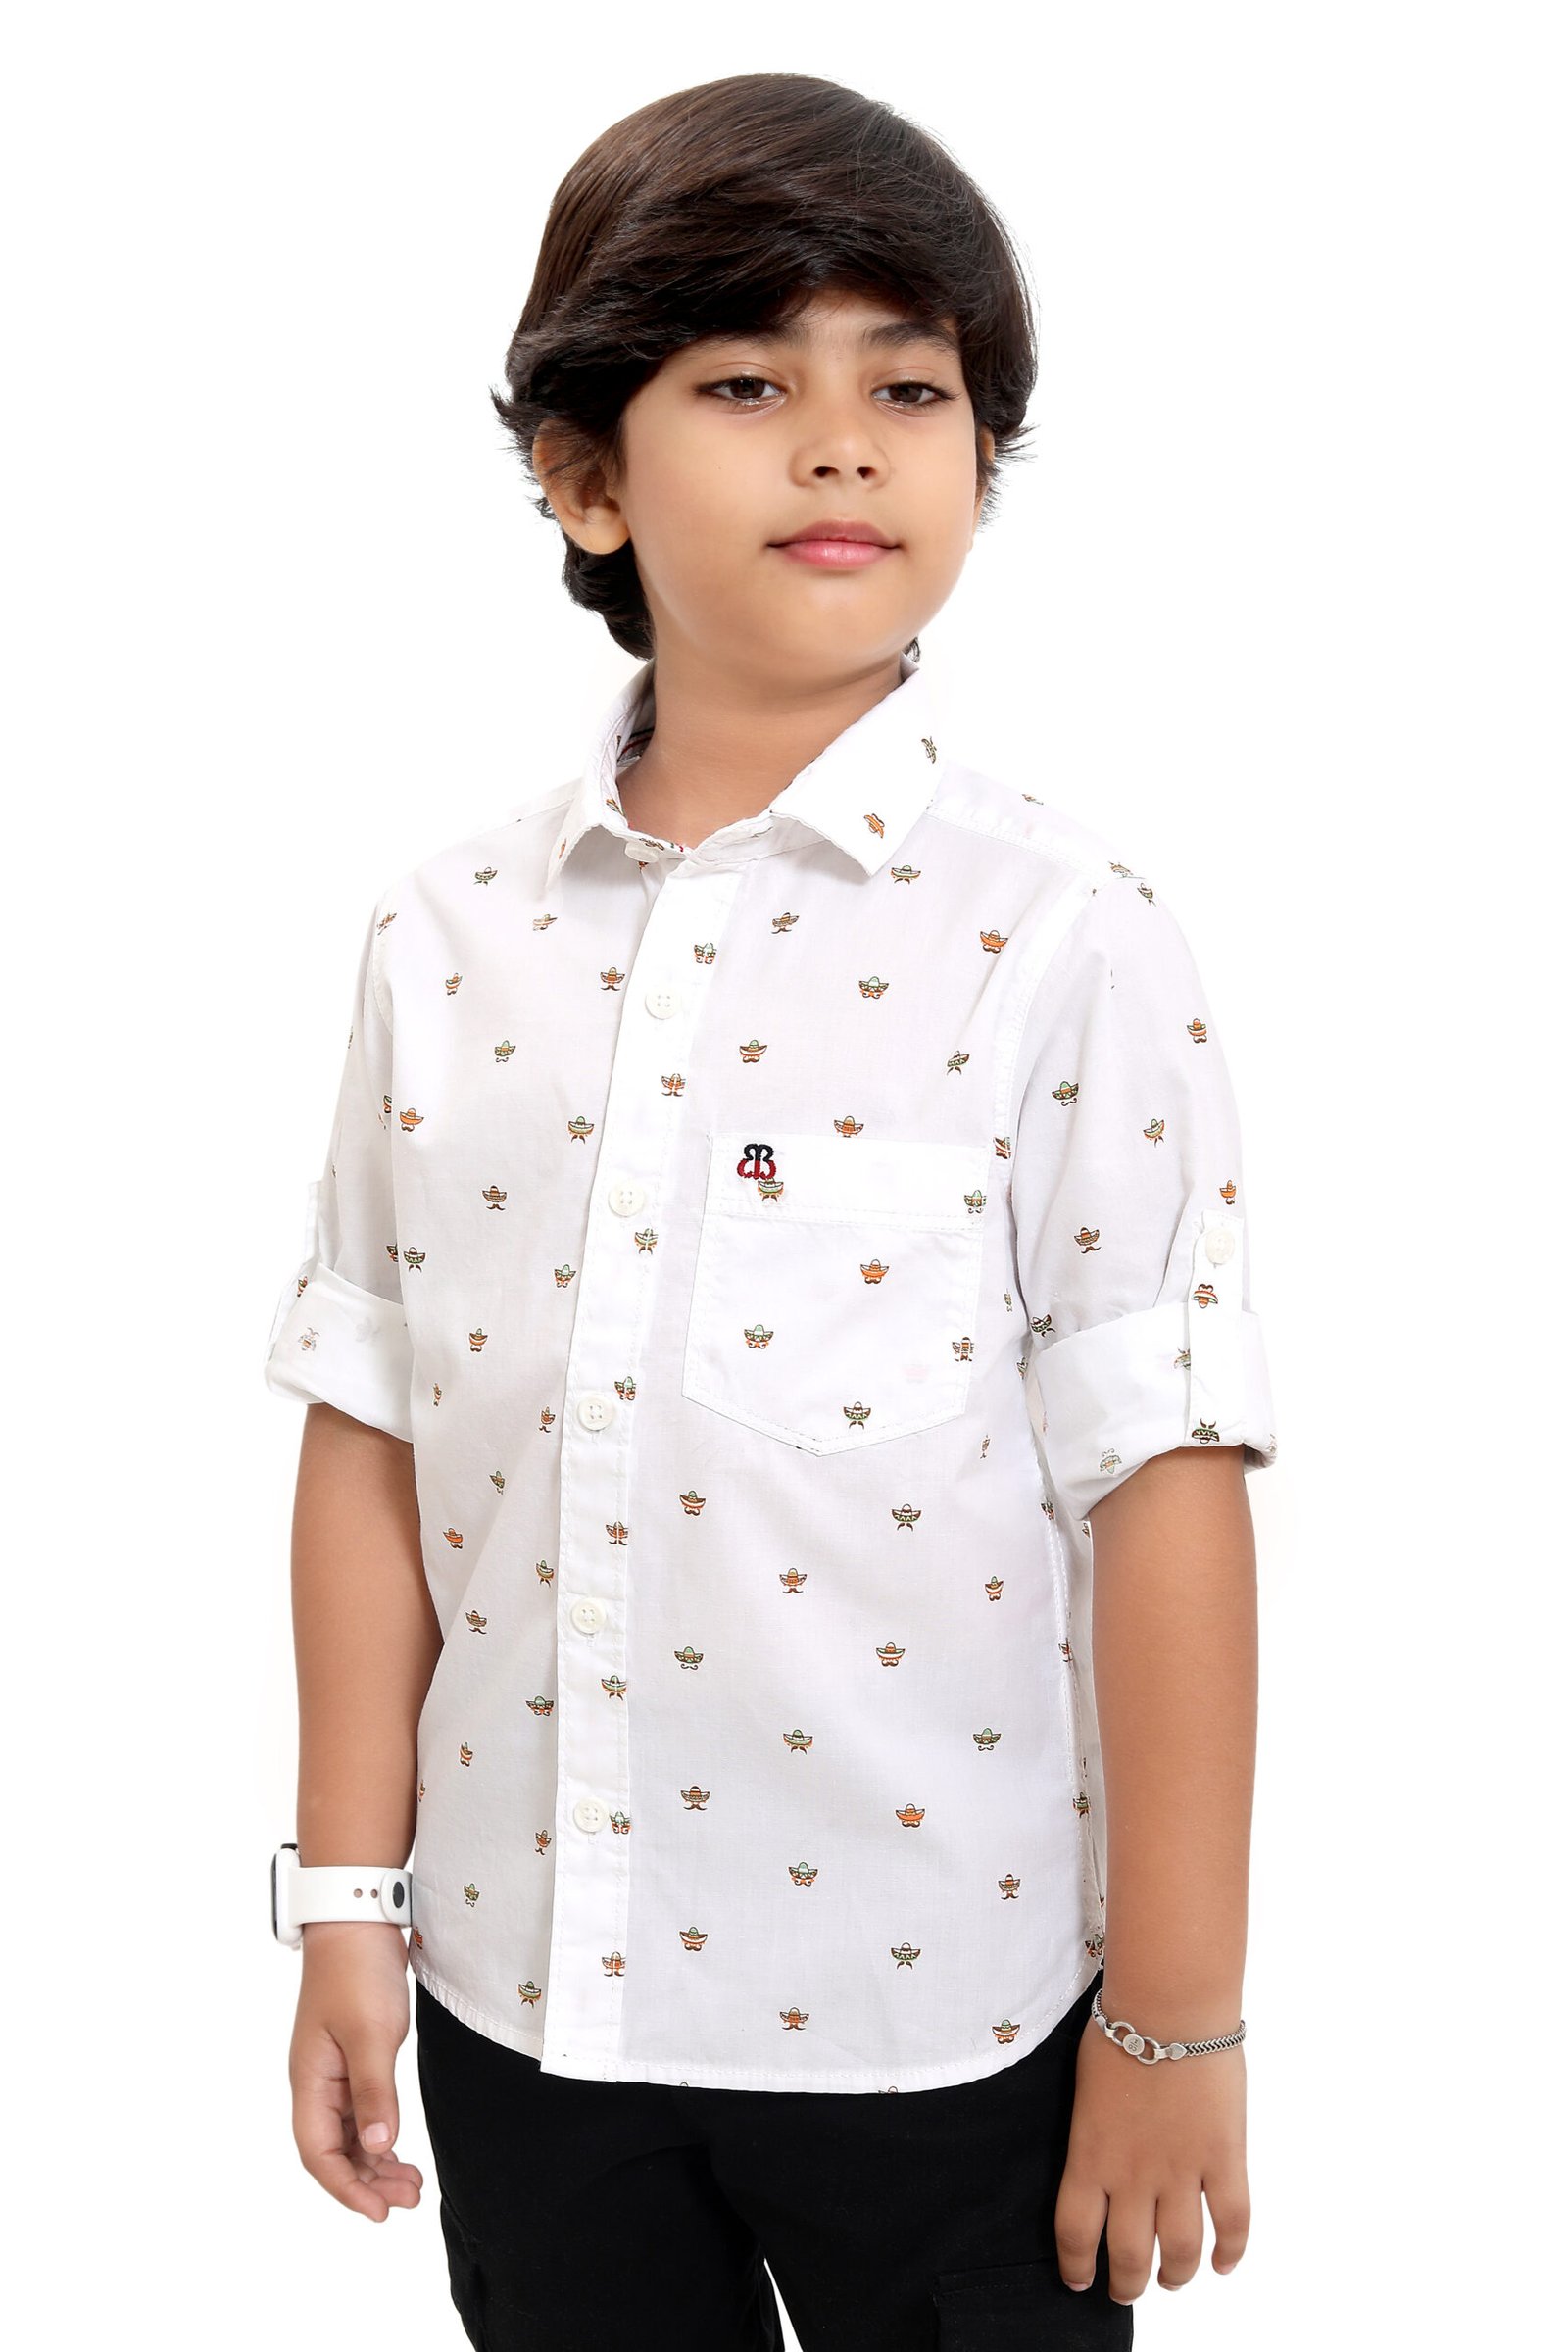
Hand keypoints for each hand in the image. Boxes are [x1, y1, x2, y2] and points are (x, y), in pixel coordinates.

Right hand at [290, 1923, 424, 2220]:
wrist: (357, 1918)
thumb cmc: (358, 1972)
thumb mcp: (372, 2034)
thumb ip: (374, 2093)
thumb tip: (379, 2148)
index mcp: (310, 2081)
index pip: (319, 2153)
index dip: (346, 2188)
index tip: (380, 2213)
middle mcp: (316, 2082)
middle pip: (334, 2150)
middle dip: (367, 2181)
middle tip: (409, 2199)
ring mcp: (333, 2070)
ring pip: (349, 2133)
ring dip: (376, 2161)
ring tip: (412, 2184)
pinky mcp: (352, 2056)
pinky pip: (360, 2110)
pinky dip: (379, 2134)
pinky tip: (398, 2147)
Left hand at [1054, 2012, 1249, 2303]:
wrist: (1169, 2006)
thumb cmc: (1120, 2031)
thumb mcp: (1085, 2091)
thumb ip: (1093, 2136)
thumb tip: (1100, 2161)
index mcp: (1091, 2157)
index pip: (1076, 2234)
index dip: (1077, 2267)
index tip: (1080, 2281)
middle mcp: (1134, 2176)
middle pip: (1130, 2256)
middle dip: (1127, 2284)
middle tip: (1127, 2290)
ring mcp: (1183, 2171)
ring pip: (1182, 2252)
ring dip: (1176, 2276)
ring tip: (1172, 2280)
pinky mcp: (1225, 2158)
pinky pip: (1234, 2221)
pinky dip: (1231, 2250)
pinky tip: (1223, 2263)